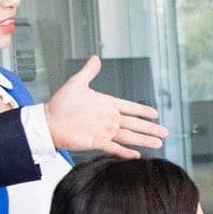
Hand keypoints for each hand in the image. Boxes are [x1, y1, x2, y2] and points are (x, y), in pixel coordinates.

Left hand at [44, 55, 169, 157]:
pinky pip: (115, 147)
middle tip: (164, 133)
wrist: (48, 122)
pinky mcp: (97, 141)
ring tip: (158, 143)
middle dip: (150, 128)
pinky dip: (126, 152)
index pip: (130, 107)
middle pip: (135, 124)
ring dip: (144, 140)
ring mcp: (104, 131)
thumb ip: (89, 72)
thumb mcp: (77, 83)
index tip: (155, 114)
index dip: (142, 110)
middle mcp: (108, 118)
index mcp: (106, 104)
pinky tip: (137, 155)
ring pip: (129, 136)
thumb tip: (95, 58)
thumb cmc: (60, 104)